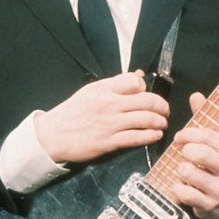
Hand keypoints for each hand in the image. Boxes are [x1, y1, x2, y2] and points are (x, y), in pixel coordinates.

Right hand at [33, 71, 168, 163]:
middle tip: (165, 111)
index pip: (135, 82)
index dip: (145, 88)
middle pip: (147, 101)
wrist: (53, 135)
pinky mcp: (109, 142)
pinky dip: (151, 135)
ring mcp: (110, 124)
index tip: (147, 94)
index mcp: (104, 89)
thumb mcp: (91, 91)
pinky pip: (137, 138)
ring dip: (160, 122)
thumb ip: (116, 84)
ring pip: (146, 119)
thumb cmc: (72, 112)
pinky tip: (155, 135)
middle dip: (162, 106)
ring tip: (162, 123)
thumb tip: (140, 76)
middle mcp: (109, 104)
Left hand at [166, 92, 218, 218]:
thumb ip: (206, 122)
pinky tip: (183, 187)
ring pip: (187, 172)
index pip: (207, 135)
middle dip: (184, 151)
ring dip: (180, 170)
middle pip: (198, 152)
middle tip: (182, 154)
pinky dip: (177, 188)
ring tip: (184, 172)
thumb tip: (196, 95)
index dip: (188, 133)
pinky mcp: (208, 205)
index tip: (179, 137)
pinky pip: (182, 192)